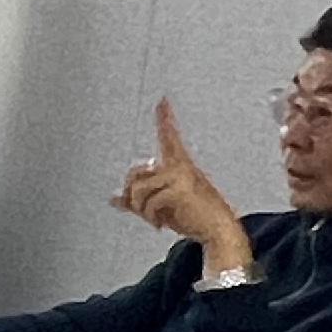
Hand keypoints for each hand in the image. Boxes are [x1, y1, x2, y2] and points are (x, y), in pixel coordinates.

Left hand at [113, 100, 252, 270]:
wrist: (217, 231)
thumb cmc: (195, 217)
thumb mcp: (162, 205)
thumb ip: (138, 199)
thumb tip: (114, 198)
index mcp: (180, 165)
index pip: (168, 137)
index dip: (164, 118)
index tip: (161, 100)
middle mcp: (180, 166)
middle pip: (134, 172)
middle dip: (132, 194)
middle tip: (145, 211)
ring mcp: (180, 176)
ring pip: (137, 189)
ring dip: (142, 210)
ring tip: (156, 218)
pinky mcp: (178, 189)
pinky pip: (147, 202)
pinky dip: (150, 217)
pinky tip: (162, 224)